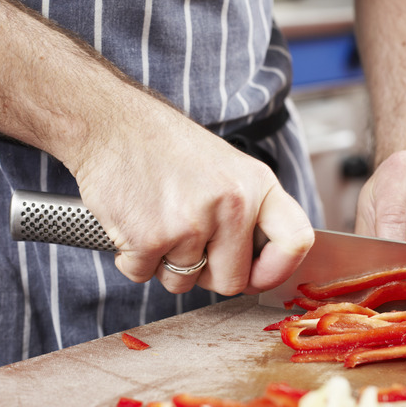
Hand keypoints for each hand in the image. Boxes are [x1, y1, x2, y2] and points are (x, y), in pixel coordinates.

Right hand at [72, 103, 313, 296]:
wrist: (109, 123)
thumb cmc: (164, 146)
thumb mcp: (225, 166)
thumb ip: (248, 211)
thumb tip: (260, 267)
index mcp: (256, 184)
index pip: (296, 241)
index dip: (276, 269)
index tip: (256, 275)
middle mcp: (231, 204)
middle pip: (231, 281)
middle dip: (205, 273)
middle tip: (185, 242)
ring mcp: (191, 224)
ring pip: (182, 283)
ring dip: (164, 264)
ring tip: (155, 219)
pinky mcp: (150, 239)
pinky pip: (143, 275)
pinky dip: (132, 258)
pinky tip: (132, 221)